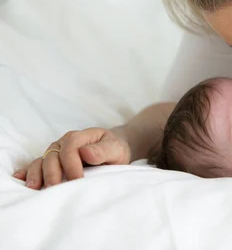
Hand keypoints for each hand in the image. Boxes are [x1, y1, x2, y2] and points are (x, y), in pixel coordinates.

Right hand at [13, 128, 130, 189]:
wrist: (113, 150)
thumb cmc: (114, 149)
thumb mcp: (115, 148)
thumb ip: (103, 150)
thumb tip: (85, 153)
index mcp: (79, 137)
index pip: (70, 147)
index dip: (72, 164)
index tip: (78, 179)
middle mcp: (63, 143)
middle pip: (52, 156)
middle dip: (52, 173)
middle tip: (55, 189)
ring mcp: (55, 153)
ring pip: (41, 162)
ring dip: (37, 175)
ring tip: (34, 188)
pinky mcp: (50, 163)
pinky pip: (36, 166)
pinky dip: (27, 173)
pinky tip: (21, 180)